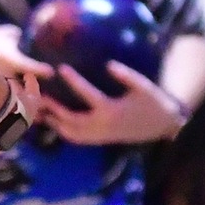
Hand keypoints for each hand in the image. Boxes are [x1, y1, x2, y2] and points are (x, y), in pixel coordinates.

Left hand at [35, 61, 185, 145]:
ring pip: (70, 133)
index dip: (73, 81)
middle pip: (69, 119)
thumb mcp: (142, 86)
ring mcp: (100, 135)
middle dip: (53, 107)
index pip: (86, 94)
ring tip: (40, 110)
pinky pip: (77, 139)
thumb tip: (108, 64)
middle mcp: (102, 126)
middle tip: (39, 94)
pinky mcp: (101, 140)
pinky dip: (63, 131)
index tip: (60, 68)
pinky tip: (54, 122)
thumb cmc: (154, 103)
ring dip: (54, 122)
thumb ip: (125, 75)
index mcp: (111, 110)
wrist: (165, 126)